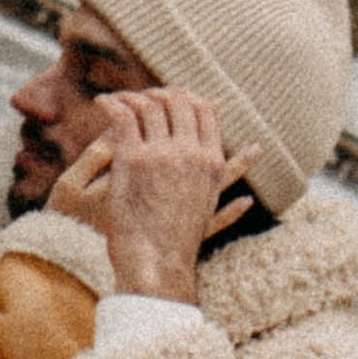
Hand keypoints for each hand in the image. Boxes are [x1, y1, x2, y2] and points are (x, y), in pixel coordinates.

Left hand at [88, 88, 259, 304]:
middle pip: (177, 102)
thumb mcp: (213, 200)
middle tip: (140, 97)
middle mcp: (191, 153)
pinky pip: (123, 117)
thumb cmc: (179, 239)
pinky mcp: (134, 160)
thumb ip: (229, 170)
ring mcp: (163, 154)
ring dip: (131, 96)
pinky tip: (102, 103)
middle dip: (158, 93)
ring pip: (149, 105)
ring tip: (116, 100)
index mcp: (211, 162)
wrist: (156, 264)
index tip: (168, 99)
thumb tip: (256, 149)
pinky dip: (112, 104)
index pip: (204, 110)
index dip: (185, 98)